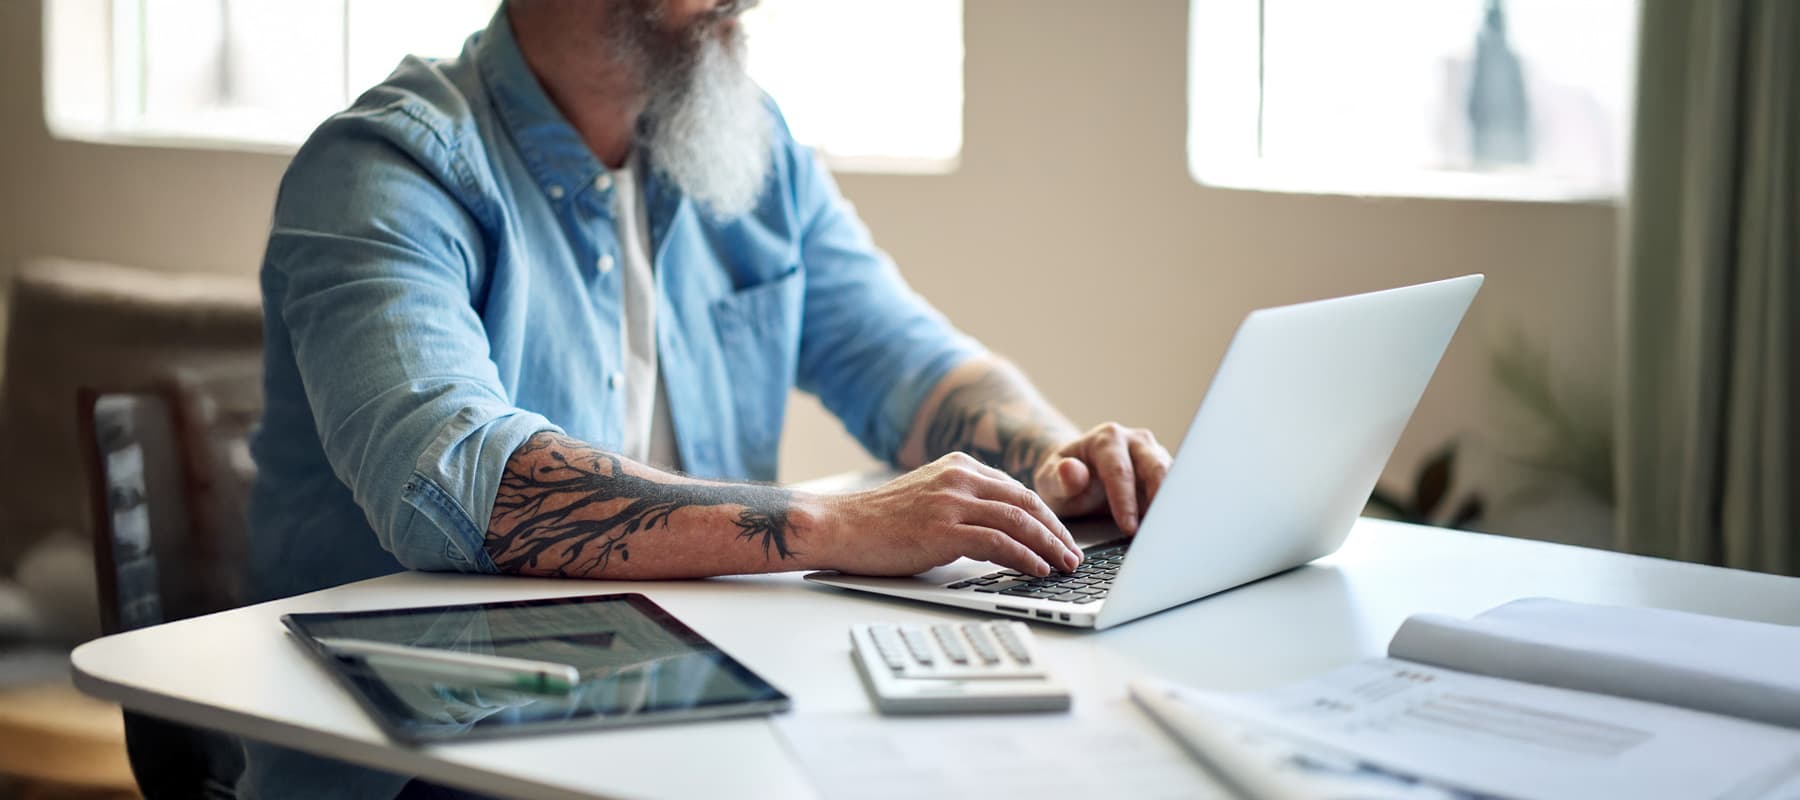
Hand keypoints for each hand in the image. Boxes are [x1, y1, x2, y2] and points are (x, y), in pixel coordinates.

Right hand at [807, 453, 1081, 576]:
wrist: (838, 525)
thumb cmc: (878, 522)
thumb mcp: (929, 499)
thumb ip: (962, 505)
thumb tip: (999, 533)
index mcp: (959, 467)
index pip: (1017, 490)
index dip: (1046, 516)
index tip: (1061, 537)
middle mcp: (960, 478)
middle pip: (1026, 502)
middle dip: (1056, 531)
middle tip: (1074, 553)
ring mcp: (951, 501)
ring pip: (1019, 521)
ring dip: (1049, 546)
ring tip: (1065, 565)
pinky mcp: (942, 529)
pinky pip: (998, 542)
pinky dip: (1025, 557)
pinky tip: (1038, 569)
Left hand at [1031, 422, 1172, 533]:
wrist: (1075, 474)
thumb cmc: (1062, 479)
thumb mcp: (1049, 481)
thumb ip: (1058, 478)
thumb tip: (1071, 470)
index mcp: (1107, 439)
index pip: (1120, 471)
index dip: (1125, 501)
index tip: (1128, 528)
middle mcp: (1135, 442)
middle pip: (1155, 468)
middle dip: (1158, 501)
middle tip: (1158, 532)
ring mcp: (1153, 455)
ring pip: (1173, 478)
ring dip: (1172, 506)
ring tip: (1170, 534)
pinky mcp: (1165, 472)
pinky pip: (1176, 490)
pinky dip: (1175, 509)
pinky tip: (1174, 530)